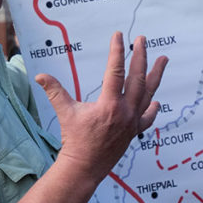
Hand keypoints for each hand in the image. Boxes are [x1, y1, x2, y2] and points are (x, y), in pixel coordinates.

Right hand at [35, 32, 167, 179]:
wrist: (85, 166)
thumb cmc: (75, 139)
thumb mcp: (65, 112)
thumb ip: (55, 91)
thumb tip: (39, 76)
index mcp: (109, 104)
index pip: (116, 71)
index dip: (117, 51)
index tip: (119, 36)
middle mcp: (125, 111)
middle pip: (138, 78)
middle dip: (141, 56)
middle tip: (143, 40)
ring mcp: (133, 121)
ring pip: (149, 93)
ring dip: (156, 75)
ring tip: (163, 59)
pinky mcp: (135, 131)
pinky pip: (148, 117)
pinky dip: (153, 108)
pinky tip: (157, 101)